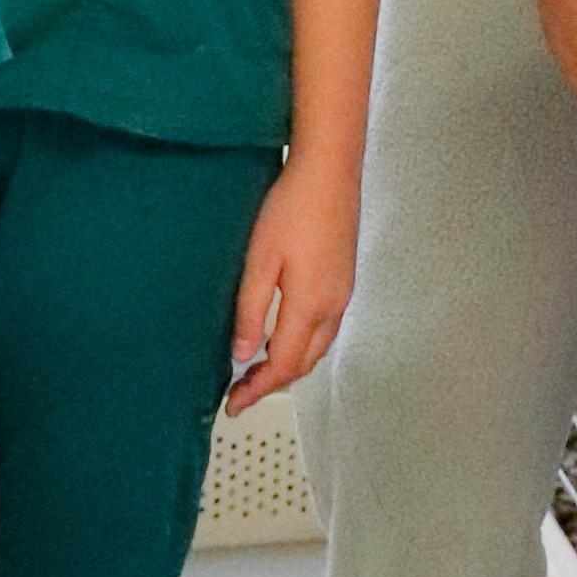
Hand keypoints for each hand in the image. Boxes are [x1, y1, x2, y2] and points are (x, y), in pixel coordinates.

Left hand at [226, 152, 357, 412]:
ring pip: (318, 349)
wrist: (329, 172)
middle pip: (305, 363)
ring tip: (258, 372)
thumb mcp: (260, 261)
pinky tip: (284, 338)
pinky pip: (325, 330)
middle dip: (273, 384)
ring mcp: (343, 295)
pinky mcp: (344, 281)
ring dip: (289, 366)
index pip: (283, 364)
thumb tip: (243, 354)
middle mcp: (333, 308)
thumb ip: (252, 311)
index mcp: (310, 306)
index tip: (232, 404)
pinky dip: (303, 347)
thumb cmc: (291, 209)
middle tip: (240, 392)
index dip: (257, 390)